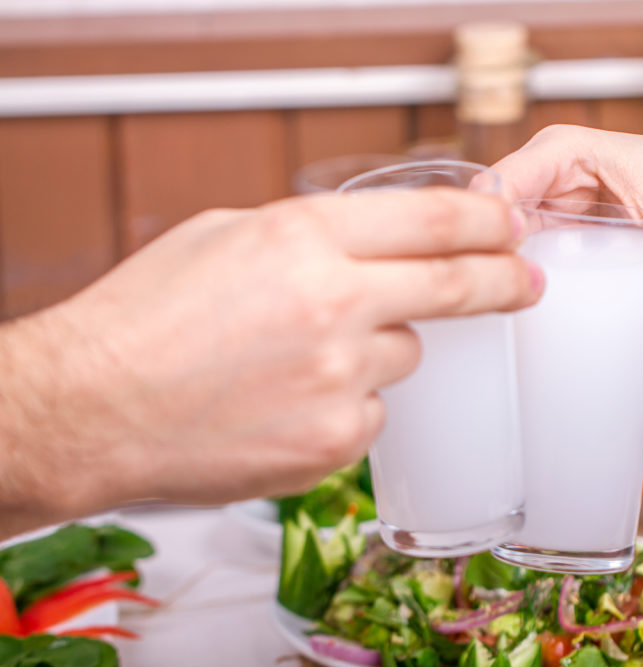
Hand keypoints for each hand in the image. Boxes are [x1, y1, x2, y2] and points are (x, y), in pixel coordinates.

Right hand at [0, 190, 541, 529]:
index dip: (491, 223)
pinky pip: (372, 413)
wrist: (88, 410)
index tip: (514, 228)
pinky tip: (285, 403)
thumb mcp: (225, 237)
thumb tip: (379, 244)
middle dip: (505, 281)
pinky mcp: (334, 443)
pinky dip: (346, 404)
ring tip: (299, 359)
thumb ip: (311, 236)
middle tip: (528, 283)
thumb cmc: (144, 317)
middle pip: (457, 285)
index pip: (437, 220)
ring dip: (378, 349)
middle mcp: (334, 304)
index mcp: (304, 238)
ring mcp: (339, 380)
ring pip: (404, 355)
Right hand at [492, 124, 642, 370]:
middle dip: (531, 294)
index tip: (518, 283)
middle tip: (573, 339)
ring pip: (535, 278)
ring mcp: (560, 229)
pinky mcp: (576, 260)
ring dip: (578, 324)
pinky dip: (609, 330)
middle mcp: (551, 191)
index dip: (492, 234)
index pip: (501, 188)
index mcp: (565, 156)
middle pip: (503, 242)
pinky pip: (571, 298)